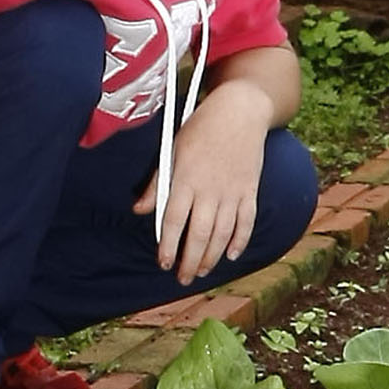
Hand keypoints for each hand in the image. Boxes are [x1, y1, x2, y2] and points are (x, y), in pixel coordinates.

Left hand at [134, 79, 272, 282]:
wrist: (240, 110)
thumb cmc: (201, 128)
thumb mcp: (173, 150)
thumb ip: (157, 184)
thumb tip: (139, 210)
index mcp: (186, 178)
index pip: (173, 221)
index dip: (168, 245)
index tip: (163, 263)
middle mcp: (210, 189)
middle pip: (200, 234)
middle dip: (190, 261)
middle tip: (182, 278)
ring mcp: (233, 191)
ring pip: (222, 234)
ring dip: (212, 257)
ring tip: (201, 272)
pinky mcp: (250, 190)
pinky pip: (246, 222)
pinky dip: (240, 241)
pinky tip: (231, 255)